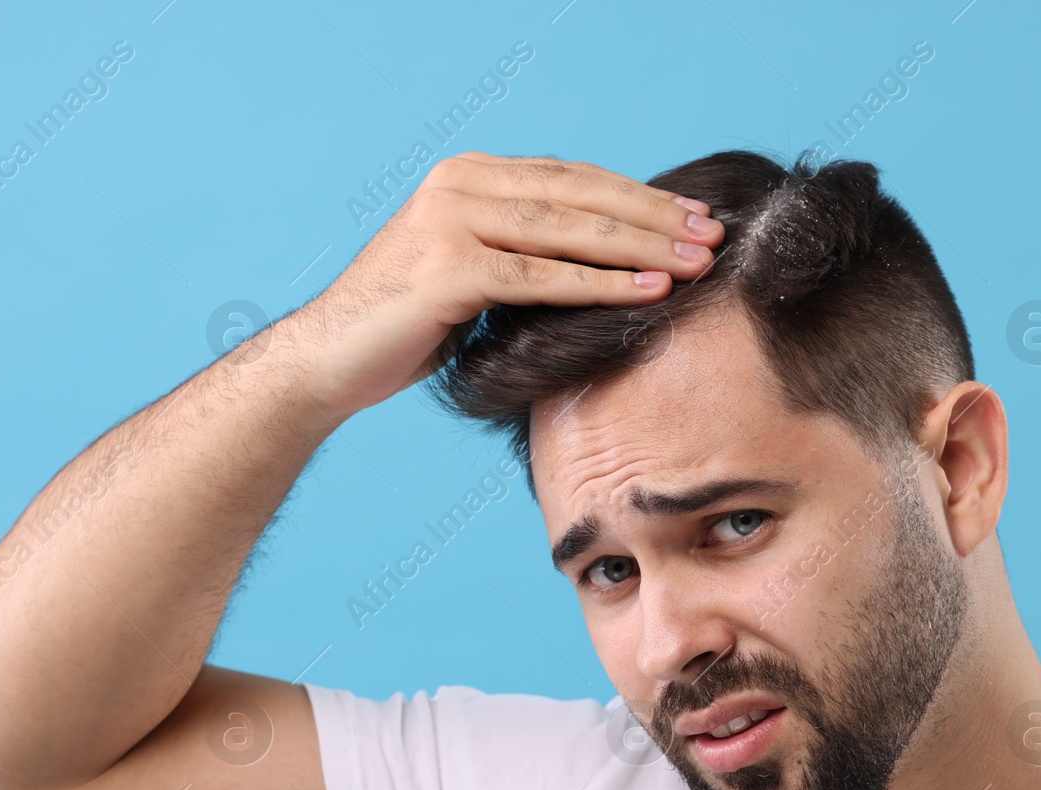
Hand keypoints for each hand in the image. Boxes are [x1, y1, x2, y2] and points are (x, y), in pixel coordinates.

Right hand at [275, 151, 724, 419]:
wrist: (327, 362)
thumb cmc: (402, 327)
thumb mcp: (470, 271)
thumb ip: (521, 249)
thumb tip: (603, 254)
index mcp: (467, 176)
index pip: (572, 178)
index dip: (637, 196)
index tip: (692, 217)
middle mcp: (458, 185)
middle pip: (579, 195)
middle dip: (653, 217)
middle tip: (712, 237)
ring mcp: (450, 221)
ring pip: (569, 231)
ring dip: (642, 247)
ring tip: (697, 263)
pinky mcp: (447, 269)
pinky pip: (542, 277)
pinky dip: (602, 284)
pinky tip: (650, 291)